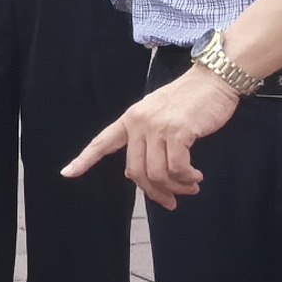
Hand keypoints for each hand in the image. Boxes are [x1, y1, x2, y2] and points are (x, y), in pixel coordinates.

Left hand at [62, 71, 240, 209]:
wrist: (214, 79)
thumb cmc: (190, 100)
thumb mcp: (159, 114)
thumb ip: (147, 139)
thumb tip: (141, 174)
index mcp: (131, 119)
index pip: (102, 141)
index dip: (85, 159)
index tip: (67, 173)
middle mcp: (139, 123)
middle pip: (135, 171)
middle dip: (154, 192)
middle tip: (171, 201)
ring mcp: (158, 127)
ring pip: (157, 173)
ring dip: (176, 187)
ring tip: (190, 187)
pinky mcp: (178, 132)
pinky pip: (177, 168)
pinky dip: (186, 179)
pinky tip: (195, 178)